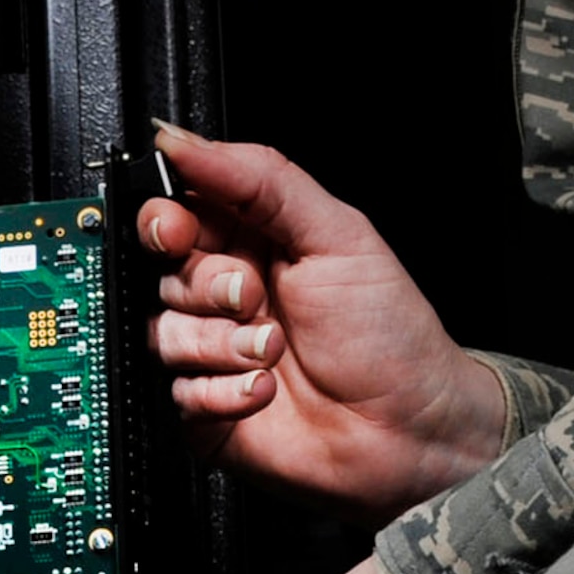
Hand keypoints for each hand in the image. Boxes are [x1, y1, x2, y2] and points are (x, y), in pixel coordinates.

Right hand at [138, 125, 505, 523]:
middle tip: (251, 295)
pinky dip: (220, 392)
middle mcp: (226, 292)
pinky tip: (263, 390)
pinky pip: (176, 393)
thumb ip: (260, 178)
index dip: (165, 219)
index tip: (179, 231)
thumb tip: (185, 140)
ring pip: (163, 332)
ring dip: (219, 343)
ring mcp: (215, 352)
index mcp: (251, 239)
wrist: (412, 432)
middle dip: (205, 285)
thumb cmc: (389, 331)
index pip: (175, 211)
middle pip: (161, 272)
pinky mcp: (208, 409)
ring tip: (273, 350)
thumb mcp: (336, 232)